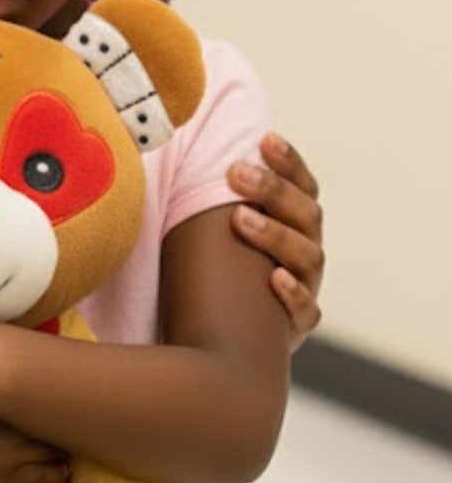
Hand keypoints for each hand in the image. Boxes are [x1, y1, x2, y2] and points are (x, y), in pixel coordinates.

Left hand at [228, 132, 324, 349]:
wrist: (214, 344)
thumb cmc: (212, 277)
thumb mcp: (212, 238)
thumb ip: (207, 203)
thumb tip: (175, 149)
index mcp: (294, 226)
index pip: (302, 187)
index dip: (289, 163)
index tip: (264, 139)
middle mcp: (306, 254)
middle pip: (307, 215)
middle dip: (273, 190)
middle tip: (236, 173)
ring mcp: (306, 290)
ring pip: (308, 257)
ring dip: (275, 234)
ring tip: (239, 218)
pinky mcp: (293, 329)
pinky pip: (305, 311)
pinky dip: (293, 294)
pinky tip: (274, 278)